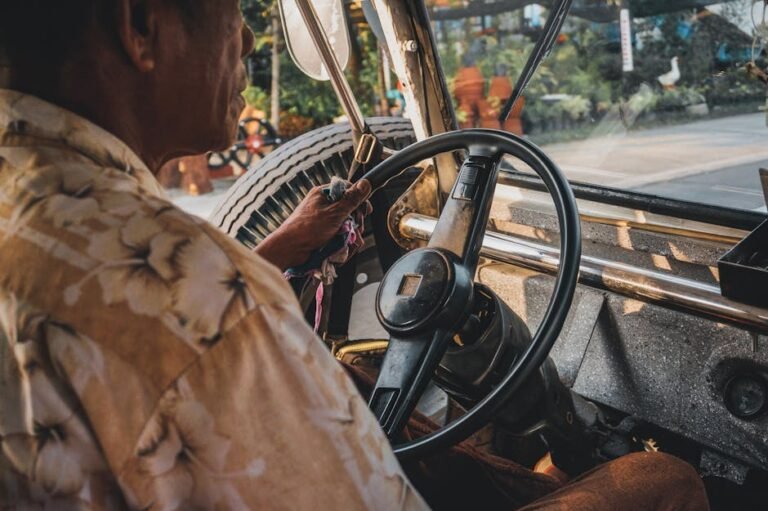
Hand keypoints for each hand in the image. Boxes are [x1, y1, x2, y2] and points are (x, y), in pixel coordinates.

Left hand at [254, 179, 372, 270]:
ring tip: (347, 244)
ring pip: (346, 227)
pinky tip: (341, 250)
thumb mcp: (334, 212)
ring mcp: (324, 222)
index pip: (348, 191)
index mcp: (323, 194)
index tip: (366, 211)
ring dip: (350, 237)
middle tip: (356, 232)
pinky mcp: (324, 235)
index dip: (359, 201)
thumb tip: (366, 183)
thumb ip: (352, 199)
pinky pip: (339, 238)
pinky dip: (342, 245)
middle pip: (350, 211)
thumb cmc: (307, 229)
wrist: (289, 250)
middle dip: (355, 224)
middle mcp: (324, 206)